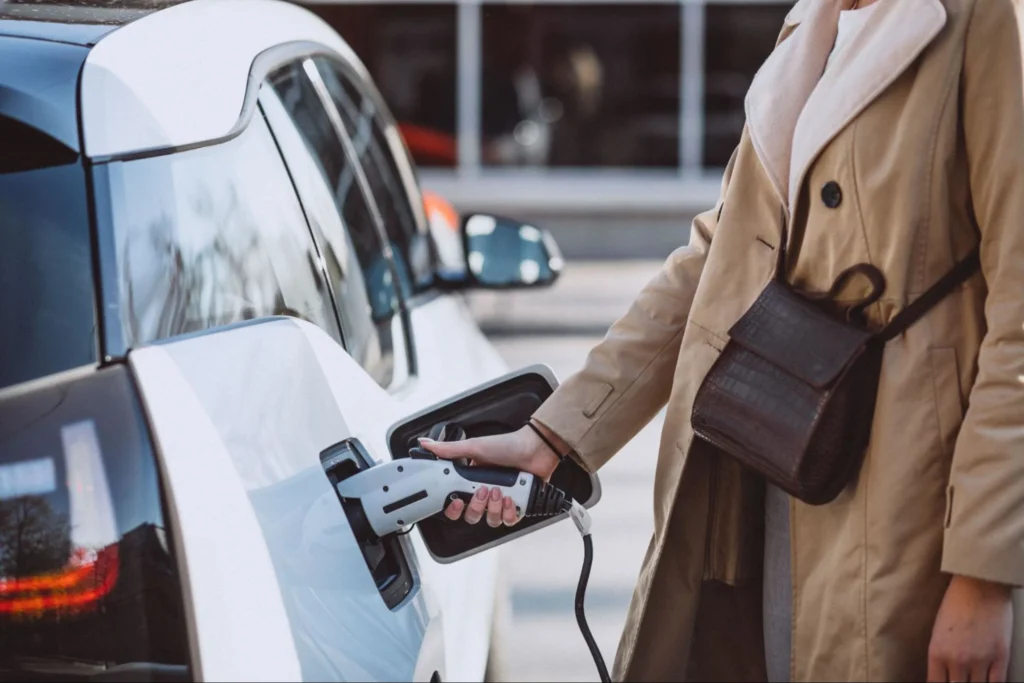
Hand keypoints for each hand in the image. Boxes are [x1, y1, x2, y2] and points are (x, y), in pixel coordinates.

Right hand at [417, 424, 565, 525]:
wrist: (535, 448)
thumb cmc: (507, 445)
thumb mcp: (474, 447)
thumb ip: (448, 450)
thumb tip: (425, 444)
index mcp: (472, 482)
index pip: (456, 504)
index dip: (453, 508)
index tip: (456, 501)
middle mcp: (486, 494)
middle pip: (472, 516)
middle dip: (476, 506)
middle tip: (483, 490)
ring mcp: (501, 501)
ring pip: (490, 520)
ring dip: (494, 508)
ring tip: (500, 491)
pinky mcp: (518, 507)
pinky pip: (509, 521)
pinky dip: (509, 512)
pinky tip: (511, 499)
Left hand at [928, 575, 1012, 681]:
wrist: (980, 586)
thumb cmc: (955, 603)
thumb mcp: (938, 630)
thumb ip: (941, 654)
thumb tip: (945, 673)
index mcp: (937, 652)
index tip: (944, 682)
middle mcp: (957, 660)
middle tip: (961, 679)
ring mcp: (981, 661)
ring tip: (973, 678)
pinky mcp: (1001, 658)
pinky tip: (989, 680)